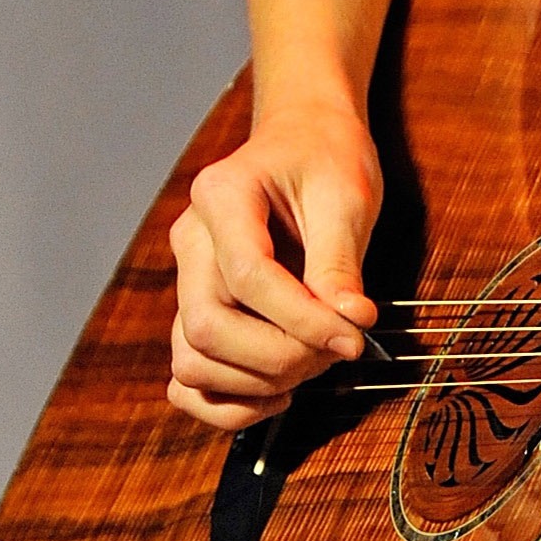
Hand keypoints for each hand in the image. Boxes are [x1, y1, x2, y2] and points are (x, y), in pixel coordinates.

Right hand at [167, 98, 383, 430]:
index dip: (303, 320)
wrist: (304, 138)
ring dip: (256, 382)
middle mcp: (191, 239)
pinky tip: (275, 392)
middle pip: (208, 327)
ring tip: (312, 364)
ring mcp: (186, 279)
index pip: (248, 276)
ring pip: (191, 360)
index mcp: (222, 196)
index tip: (354, 338)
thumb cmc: (325, 157)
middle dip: (279, 357)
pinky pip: (187, 377)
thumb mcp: (347, 196)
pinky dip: (225, 402)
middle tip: (336, 351)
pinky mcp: (195, 310)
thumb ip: (339, 263)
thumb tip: (350, 324)